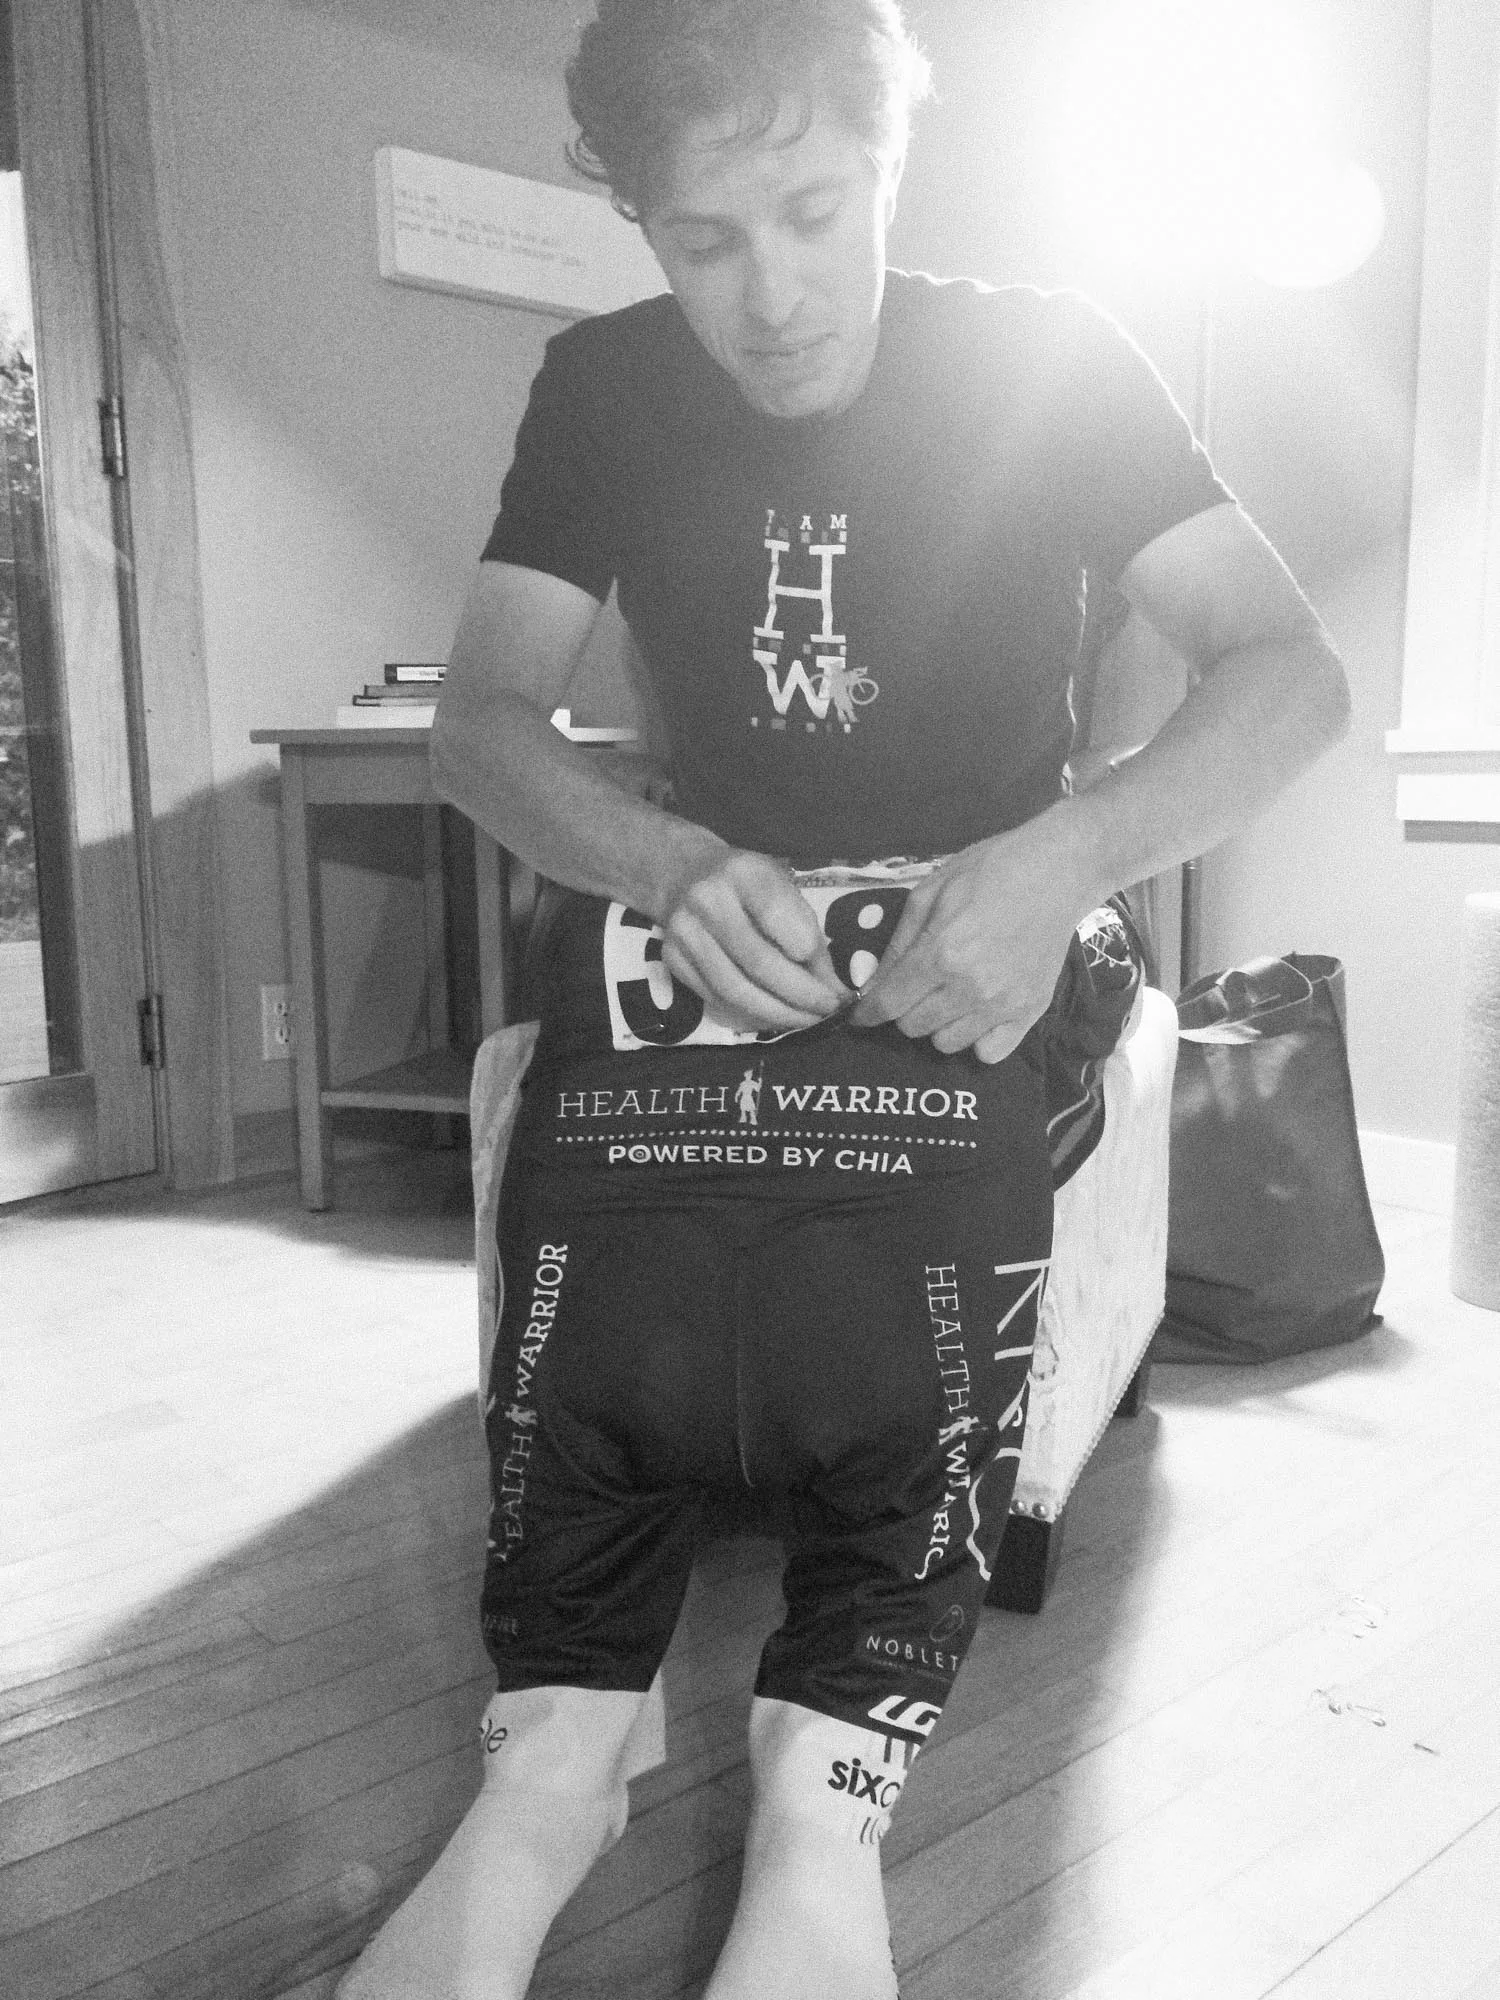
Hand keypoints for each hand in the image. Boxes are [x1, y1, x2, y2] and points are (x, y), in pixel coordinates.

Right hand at [660, 846, 848, 1034]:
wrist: (684, 873)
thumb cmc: (747, 883)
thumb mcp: (782, 886)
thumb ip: (806, 929)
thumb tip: (831, 987)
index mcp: (744, 872)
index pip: (783, 922)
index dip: (812, 958)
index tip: (833, 980)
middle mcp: (708, 899)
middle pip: (759, 963)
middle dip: (800, 996)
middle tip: (827, 1012)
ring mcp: (684, 931)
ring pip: (735, 989)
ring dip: (776, 1013)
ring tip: (804, 1021)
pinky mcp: (671, 958)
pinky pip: (715, 998)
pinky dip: (749, 1013)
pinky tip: (773, 1015)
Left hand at [849, 814, 1098, 1061]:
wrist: (1058, 871)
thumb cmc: (990, 870)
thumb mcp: (930, 891)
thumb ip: (900, 941)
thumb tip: (874, 982)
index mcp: (940, 953)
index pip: (888, 1003)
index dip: (866, 1013)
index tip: (860, 1015)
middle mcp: (969, 987)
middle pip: (913, 1027)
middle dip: (903, 1010)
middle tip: (915, 988)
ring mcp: (1002, 1004)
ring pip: (947, 1043)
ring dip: (938, 1025)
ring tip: (947, 998)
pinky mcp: (1030, 1012)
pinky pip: (989, 1053)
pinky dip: (976, 1040)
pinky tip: (976, 1015)